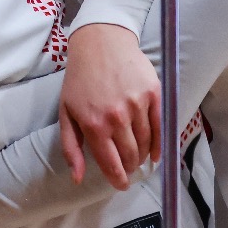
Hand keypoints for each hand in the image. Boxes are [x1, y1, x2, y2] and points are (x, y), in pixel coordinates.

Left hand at [57, 23, 158, 187]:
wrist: (100, 43)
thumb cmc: (80, 79)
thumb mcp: (66, 113)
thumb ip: (72, 148)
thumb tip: (76, 178)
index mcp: (94, 125)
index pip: (111, 163)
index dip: (118, 179)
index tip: (121, 185)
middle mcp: (117, 117)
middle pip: (131, 156)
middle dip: (130, 168)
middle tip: (129, 170)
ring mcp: (138, 105)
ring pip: (147, 143)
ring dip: (144, 156)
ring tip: (139, 159)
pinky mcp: (153, 94)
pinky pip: (161, 127)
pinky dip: (160, 144)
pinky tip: (156, 153)